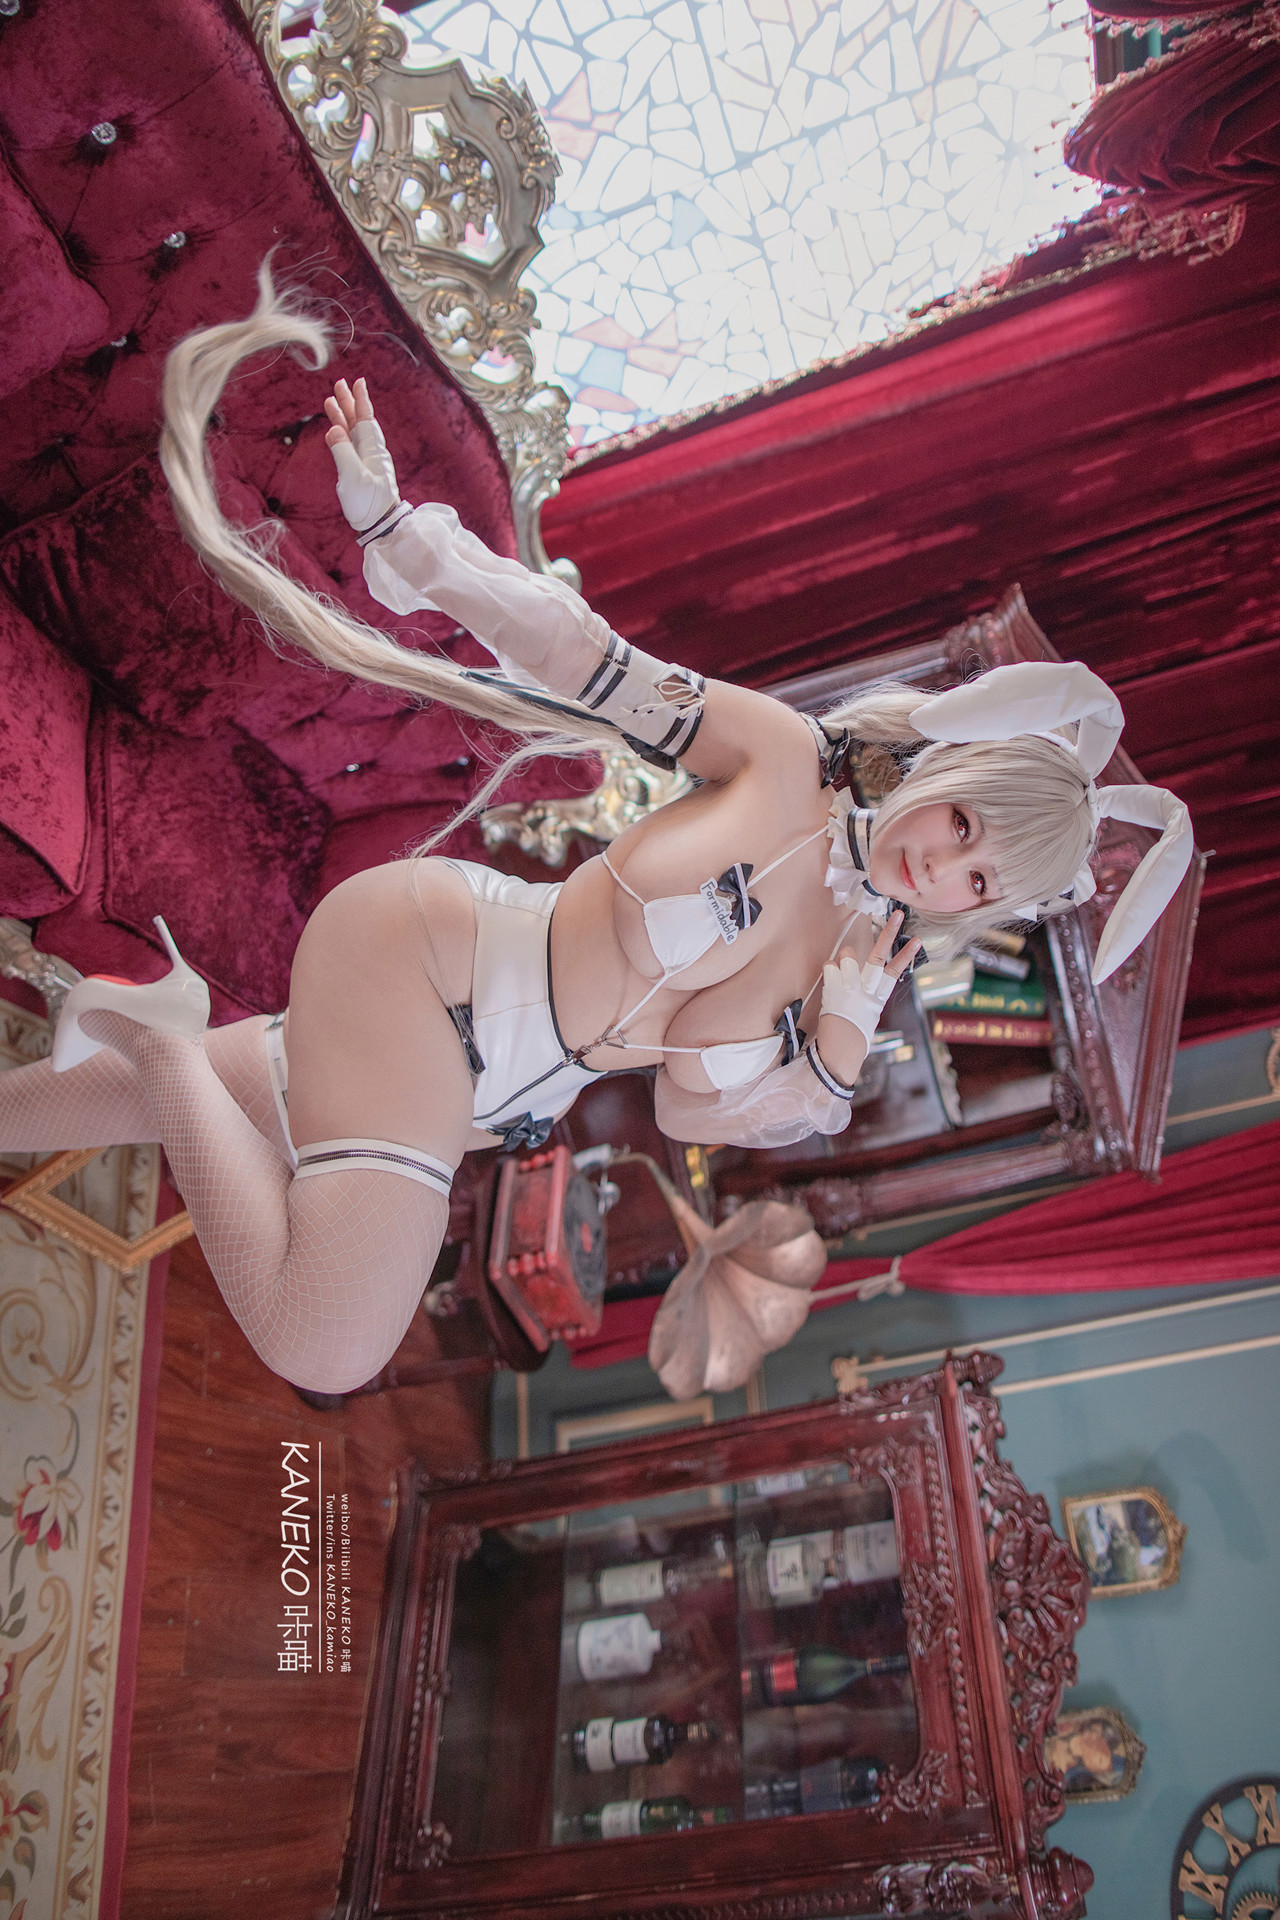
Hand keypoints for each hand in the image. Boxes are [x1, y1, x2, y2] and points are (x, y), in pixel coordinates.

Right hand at [323, 377, 399, 532]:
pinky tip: (336, 428)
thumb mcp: (353, 477)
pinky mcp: (359, 471)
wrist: (380, 525)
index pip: (365, 419)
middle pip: (358, 421)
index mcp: (372, 450)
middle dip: (349, 402)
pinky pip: (349, 445)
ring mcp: (365, 461)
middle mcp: (370, 452)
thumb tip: (333, 430)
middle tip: (339, 384)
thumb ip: (342, 452)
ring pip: (352, 432)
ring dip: (343, 416)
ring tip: (331, 401)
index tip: (357, 382)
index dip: (360, 400)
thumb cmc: (369, 503)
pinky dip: (342, 433)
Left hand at [821, 911, 921, 1047]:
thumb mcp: (867, 1013)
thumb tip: (854, 965)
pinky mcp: (835, 988)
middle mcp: (868, 989)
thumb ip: (866, 991)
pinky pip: (830, 967)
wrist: (840, 1050)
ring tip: (842, 969)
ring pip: (849, 957)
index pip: (895, 971)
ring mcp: (852, 987)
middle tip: (897, 914)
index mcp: (879, 997)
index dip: (906, 955)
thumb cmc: (852, 1033)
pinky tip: (831, 981)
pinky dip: (829, 971)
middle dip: (888, 933)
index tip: (917, 940)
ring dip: (844, 958)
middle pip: (880, 956)